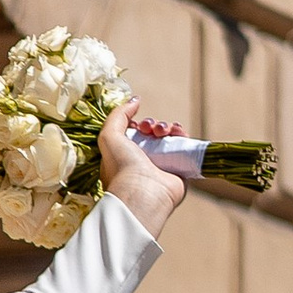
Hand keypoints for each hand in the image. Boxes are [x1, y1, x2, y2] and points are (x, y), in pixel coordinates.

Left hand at [99, 91, 183, 233]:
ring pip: (169, 139)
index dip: (138, 124)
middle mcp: (143, 163)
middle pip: (153, 134)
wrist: (142, 192)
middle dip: (154, 125)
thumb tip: (135, 100)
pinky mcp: (179, 171)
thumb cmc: (121, 167)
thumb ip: (119, 114)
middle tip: (151, 129)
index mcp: (124, 157)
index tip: (138, 125)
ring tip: (164, 131)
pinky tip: (179, 132)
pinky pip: (184, 148)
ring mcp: (161, 167)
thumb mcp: (109, 135)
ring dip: (168, 127)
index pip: (135, 135)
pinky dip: (182, 137)